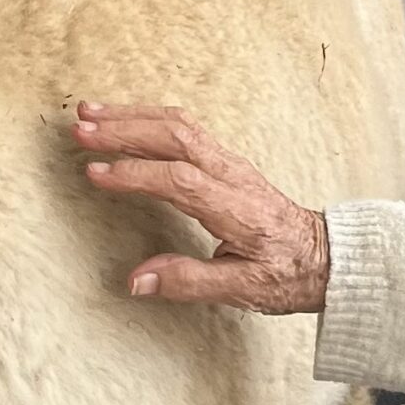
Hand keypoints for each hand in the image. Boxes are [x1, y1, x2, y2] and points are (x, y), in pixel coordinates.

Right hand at [74, 103, 330, 310]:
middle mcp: (232, 175)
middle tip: (79, 130)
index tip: (95, 173)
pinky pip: (184, 128)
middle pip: (175, 139)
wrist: (325, 255)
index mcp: (237, 208)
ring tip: (87, 113)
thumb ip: (190, 282)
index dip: (136, 174)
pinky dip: (148, 118)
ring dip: (131, 116)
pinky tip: (121, 118)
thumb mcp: (244, 291)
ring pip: (178, 125)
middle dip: (124, 130)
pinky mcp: (225, 160)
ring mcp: (230, 162)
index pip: (180, 180)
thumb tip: (136, 280)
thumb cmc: (287, 274)